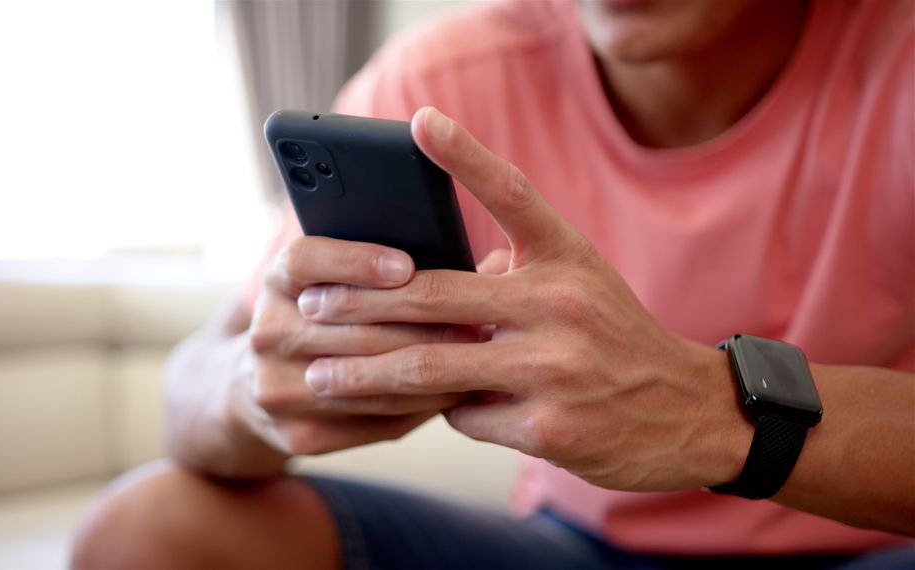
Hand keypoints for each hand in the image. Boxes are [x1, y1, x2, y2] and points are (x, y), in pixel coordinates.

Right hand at [234, 235, 476, 454]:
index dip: (355, 261)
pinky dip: (422, 405)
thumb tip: (486, 263)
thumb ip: (383, 267)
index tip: (406, 265)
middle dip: (424, 322)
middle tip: (478, 317)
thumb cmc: (320, 319)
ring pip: (372, 379)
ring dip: (432, 368)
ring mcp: (277, 389)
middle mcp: (268, 334)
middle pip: (352, 327)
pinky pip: (376, 419)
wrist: (256, 387)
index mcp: (275, 283)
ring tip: (478, 355)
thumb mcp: (327, 282)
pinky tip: (455, 391)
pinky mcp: (298, 434)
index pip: (306, 261)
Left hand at [295, 107, 753, 490]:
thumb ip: (512, 270)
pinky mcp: (547, 427)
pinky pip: (464, 415)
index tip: (417, 123)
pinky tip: (446, 407)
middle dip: (360, 303)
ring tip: (319, 376)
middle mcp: (559, 304)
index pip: (511, 193)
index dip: (464, 156)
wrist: (686, 413)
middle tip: (309, 305)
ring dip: (367, 373)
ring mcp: (552, 368)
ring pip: (432, 367)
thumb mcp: (579, 283)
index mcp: (567, 258)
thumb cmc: (614, 337)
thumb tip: (431, 280)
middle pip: (435, 295)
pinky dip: (445, 409)